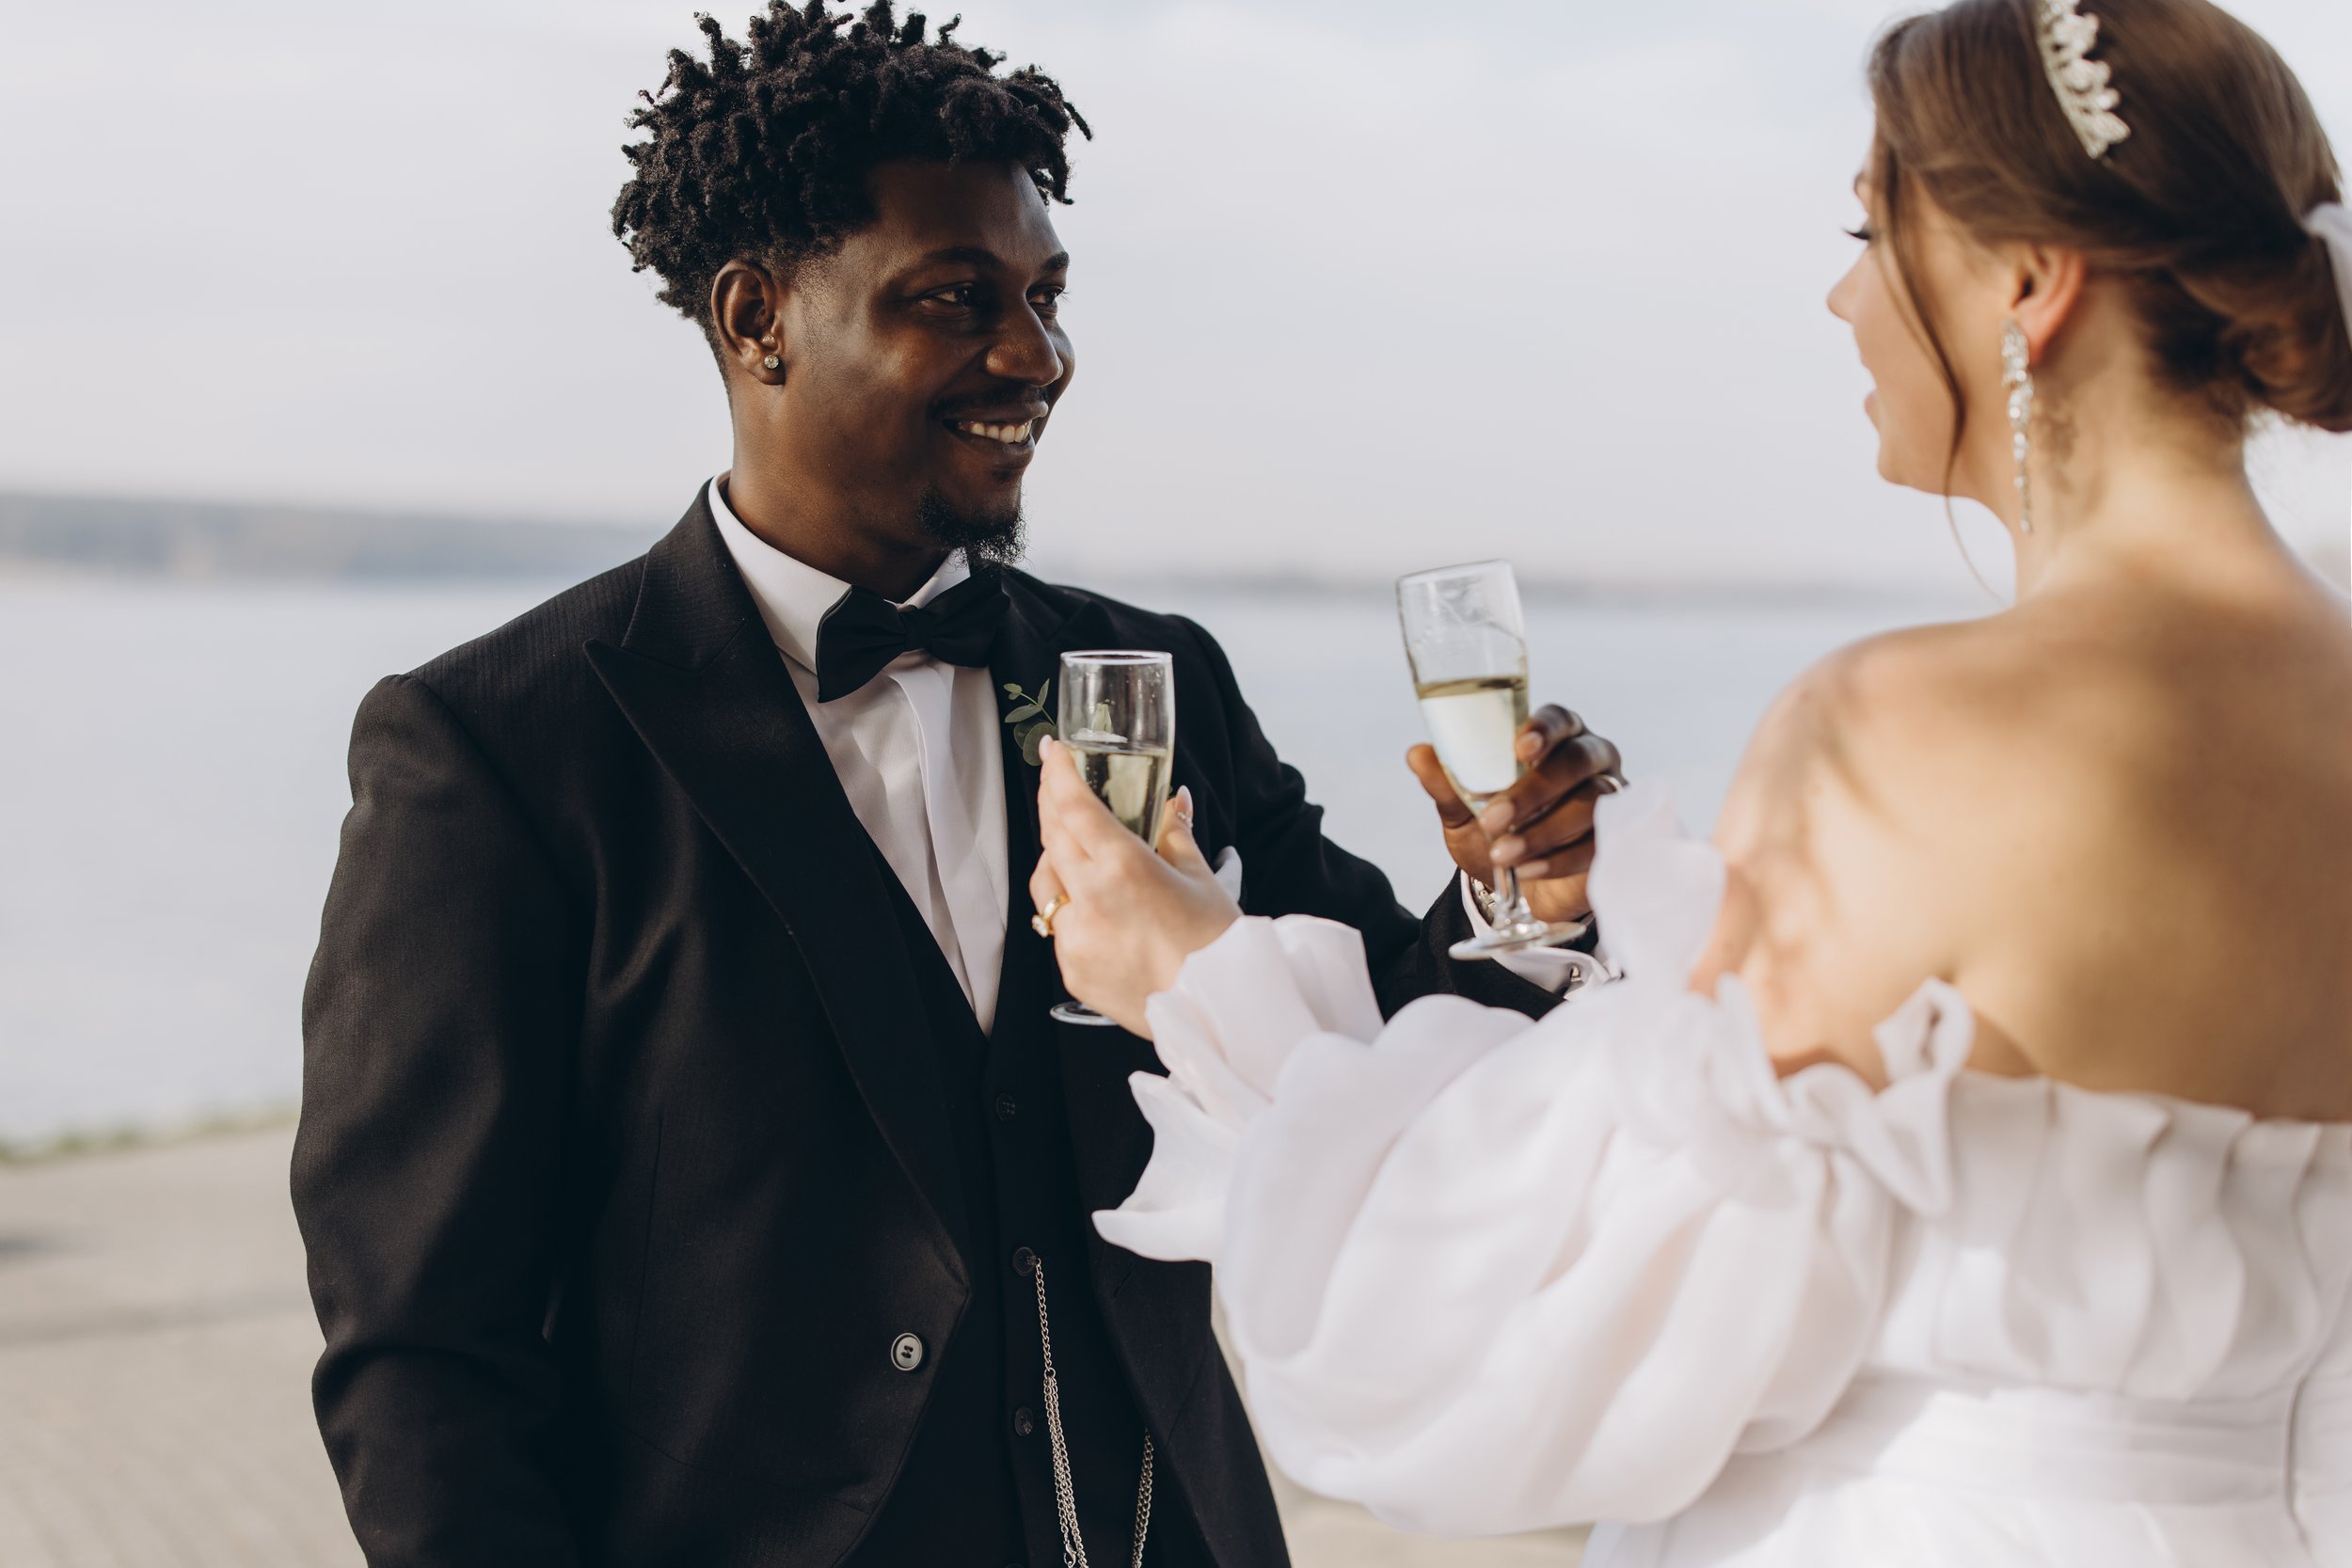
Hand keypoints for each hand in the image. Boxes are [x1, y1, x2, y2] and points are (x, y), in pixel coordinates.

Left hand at [1030, 739, 1239, 1035]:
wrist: (1220, 1014)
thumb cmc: (1219, 945)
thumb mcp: (1201, 878)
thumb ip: (1175, 832)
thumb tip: (1174, 798)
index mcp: (1123, 869)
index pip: (1074, 808)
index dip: (1058, 773)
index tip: (1052, 751)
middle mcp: (1090, 901)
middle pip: (1052, 838)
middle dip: (1052, 805)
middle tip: (1058, 783)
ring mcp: (1075, 939)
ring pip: (1045, 884)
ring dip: (1055, 859)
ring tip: (1076, 848)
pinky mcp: (1072, 970)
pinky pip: (1058, 927)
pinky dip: (1070, 909)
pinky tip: (1095, 905)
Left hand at [1408, 706, 1623, 924]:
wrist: (1518, 886)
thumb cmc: (1495, 832)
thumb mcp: (1463, 811)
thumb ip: (1446, 783)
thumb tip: (1417, 754)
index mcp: (1554, 738)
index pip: (1559, 719)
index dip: (1544, 729)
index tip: (1520, 748)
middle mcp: (1590, 759)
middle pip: (1577, 760)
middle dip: (1534, 790)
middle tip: (1494, 819)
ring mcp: (1610, 797)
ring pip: (1591, 803)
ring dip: (1543, 830)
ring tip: (1503, 853)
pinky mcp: (1615, 838)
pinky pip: (1597, 843)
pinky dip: (1559, 858)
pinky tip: (1529, 869)